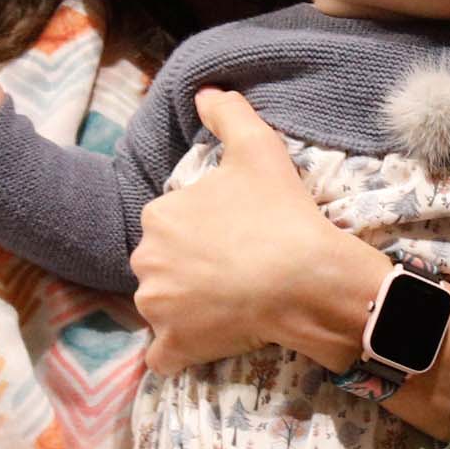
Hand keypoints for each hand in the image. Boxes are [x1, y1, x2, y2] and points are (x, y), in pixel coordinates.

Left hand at [133, 87, 373, 377]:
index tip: (234, 235)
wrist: (304, 280)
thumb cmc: (280, 214)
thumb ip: (228, 114)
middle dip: (188, 268)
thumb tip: (205, 93)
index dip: (202, 230)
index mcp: (158, 215)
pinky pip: (164, 355)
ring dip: (185, 307)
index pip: (171, 224)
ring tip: (228, 304)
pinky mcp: (174, 346)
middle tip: (234, 270)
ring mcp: (157, 308)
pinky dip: (178, 350)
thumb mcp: (258, 148)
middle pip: (162, 265)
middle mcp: (145, 261)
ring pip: (162, 306)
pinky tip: (202, 342)